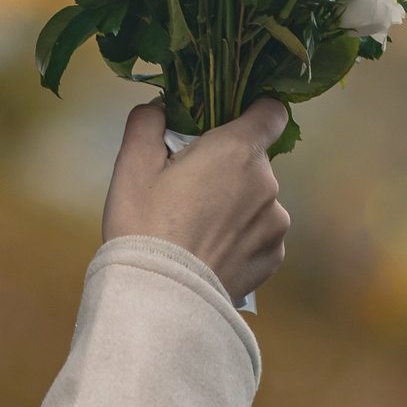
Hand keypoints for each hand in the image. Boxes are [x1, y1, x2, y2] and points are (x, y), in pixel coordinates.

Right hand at [102, 99, 289, 301]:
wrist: (160, 299)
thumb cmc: (144, 226)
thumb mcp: (131, 165)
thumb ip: (148, 122)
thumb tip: (161, 107)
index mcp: (238, 151)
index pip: (271, 112)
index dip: (252, 112)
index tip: (227, 125)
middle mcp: (267, 183)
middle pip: (254, 159)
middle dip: (228, 166)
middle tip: (188, 189)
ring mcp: (275, 224)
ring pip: (257, 199)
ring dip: (236, 204)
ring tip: (197, 228)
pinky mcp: (273, 257)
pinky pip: (260, 234)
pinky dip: (241, 237)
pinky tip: (211, 251)